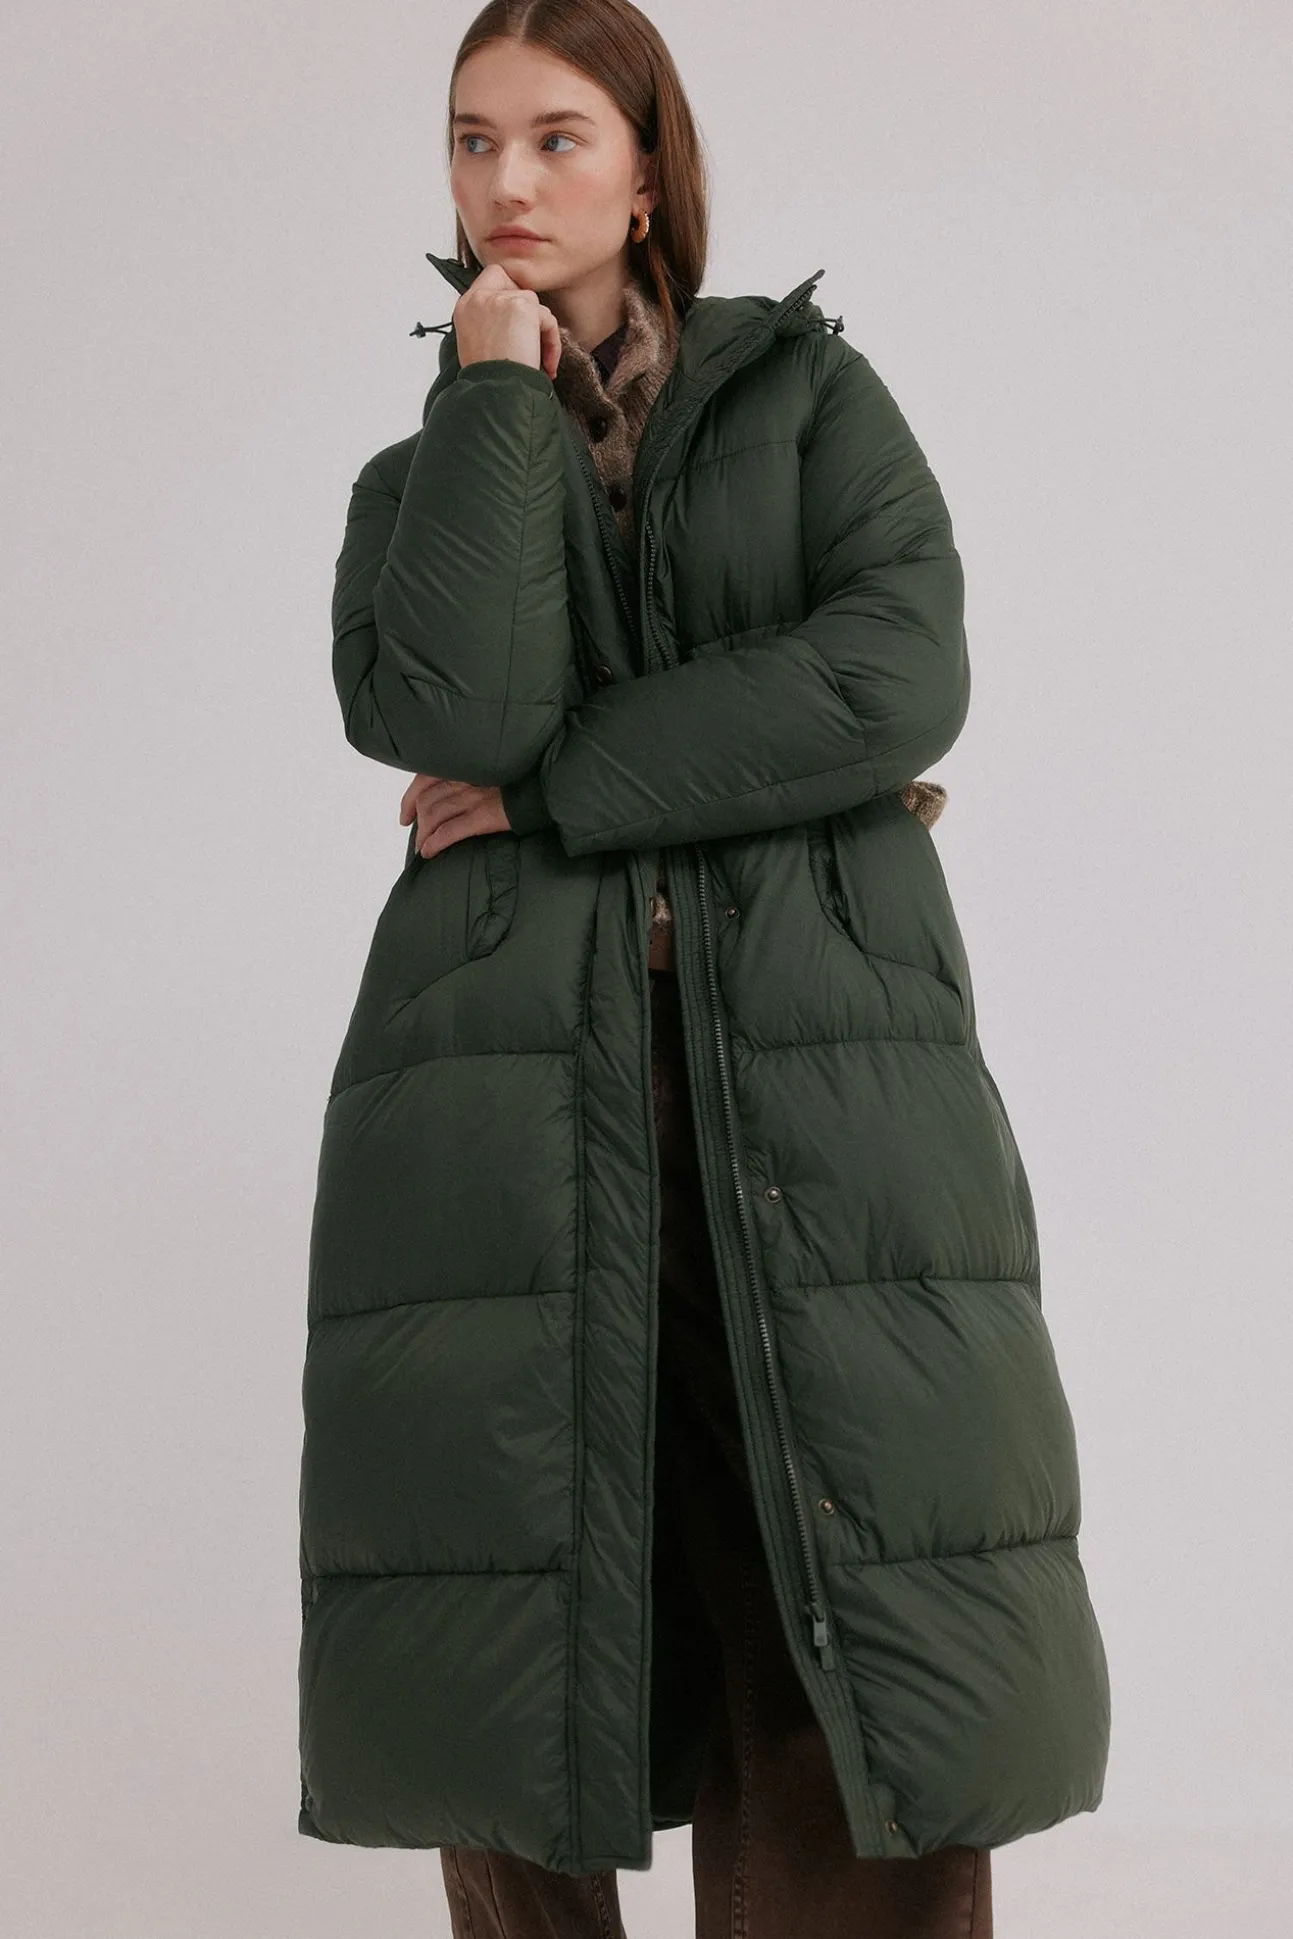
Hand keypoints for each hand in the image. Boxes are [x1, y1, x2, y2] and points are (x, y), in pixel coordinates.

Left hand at [399, 774, 512, 858]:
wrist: (548, 785)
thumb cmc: (523, 778)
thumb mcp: (493, 768)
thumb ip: (473, 775)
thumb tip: (454, 795)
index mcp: (465, 765)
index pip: (424, 778)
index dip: (410, 799)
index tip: (406, 817)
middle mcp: (465, 778)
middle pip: (427, 801)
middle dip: (417, 823)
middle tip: (417, 837)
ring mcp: (473, 797)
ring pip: (434, 816)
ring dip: (423, 836)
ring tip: (422, 849)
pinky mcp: (483, 816)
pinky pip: (450, 831)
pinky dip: (435, 842)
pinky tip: (429, 852)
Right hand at [453, 262, 562, 380]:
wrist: (496, 390)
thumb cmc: (488, 379)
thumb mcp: (475, 345)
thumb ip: (487, 323)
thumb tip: (507, 322)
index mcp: (465, 307)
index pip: (489, 278)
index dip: (506, 291)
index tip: (514, 318)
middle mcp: (480, 298)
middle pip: (511, 280)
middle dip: (524, 305)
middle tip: (530, 334)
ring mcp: (501, 299)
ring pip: (532, 303)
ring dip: (540, 332)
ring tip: (539, 360)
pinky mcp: (523, 306)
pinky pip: (547, 319)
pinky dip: (552, 342)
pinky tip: (547, 364)